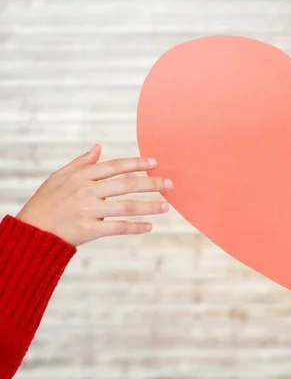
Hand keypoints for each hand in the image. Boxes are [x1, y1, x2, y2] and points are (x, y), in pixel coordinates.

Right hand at [16, 145, 171, 245]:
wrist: (33, 230)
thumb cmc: (46, 202)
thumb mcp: (59, 177)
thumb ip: (81, 163)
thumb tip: (98, 147)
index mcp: (82, 176)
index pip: (115, 166)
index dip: (136, 163)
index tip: (155, 162)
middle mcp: (87, 191)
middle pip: (126, 185)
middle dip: (151, 183)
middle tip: (169, 184)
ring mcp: (89, 210)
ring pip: (126, 206)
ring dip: (149, 206)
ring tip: (166, 206)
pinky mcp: (89, 230)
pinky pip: (118, 227)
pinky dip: (135, 227)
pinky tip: (149, 226)